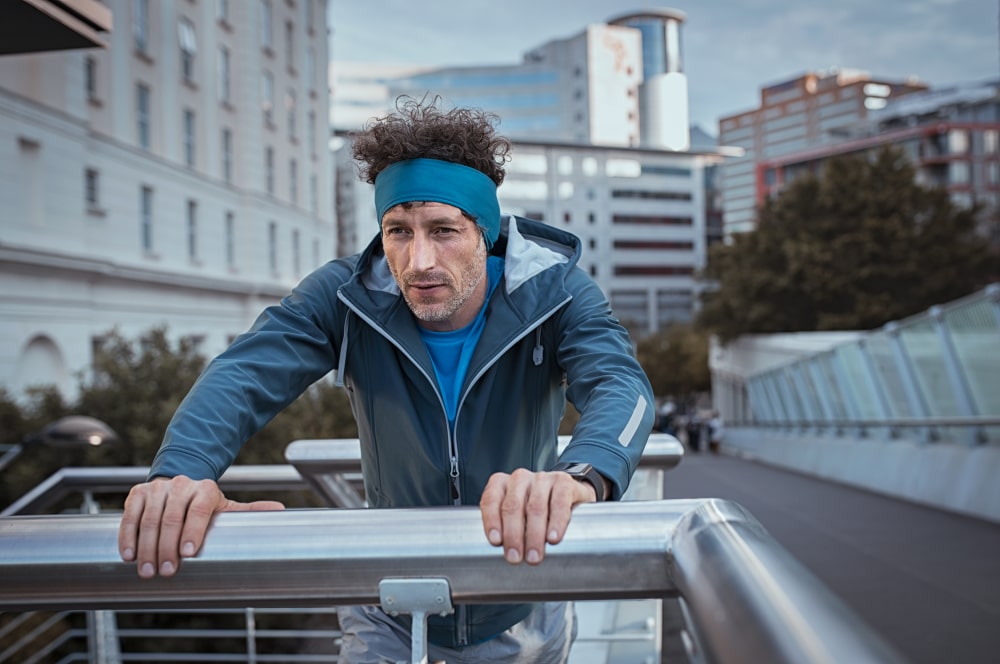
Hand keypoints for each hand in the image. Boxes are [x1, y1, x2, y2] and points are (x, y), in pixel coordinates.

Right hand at [118, 475, 284, 578]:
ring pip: (149, 519)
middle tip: (165, 572)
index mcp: (205, 489)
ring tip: (147, 571)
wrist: (179, 482)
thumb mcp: (227, 506)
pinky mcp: (137, 494)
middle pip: (171, 518)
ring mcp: (158, 489)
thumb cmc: (204, 502)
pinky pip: (129, 516)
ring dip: (146, 547)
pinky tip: (128, 555)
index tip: (188, 554)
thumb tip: (281, 511)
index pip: (198, 510)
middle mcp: (181, 486)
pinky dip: (128, 536)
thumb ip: (250, 510)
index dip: (192, 531)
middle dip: (167, 547)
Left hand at [479, 468, 597, 565]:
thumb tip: (502, 557)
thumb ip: (505, 529)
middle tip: (515, 557)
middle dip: (513, 535)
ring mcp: (542, 478)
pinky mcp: (563, 482)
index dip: (492, 521)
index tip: (496, 542)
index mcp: (501, 484)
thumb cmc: (535, 510)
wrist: (568, 495)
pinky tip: (553, 537)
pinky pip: (559, 503)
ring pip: (535, 507)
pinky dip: (556, 522)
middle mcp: (519, 478)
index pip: (491, 500)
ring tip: (534, 555)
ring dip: (534, 535)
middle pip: (513, 506)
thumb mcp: (516, 516)